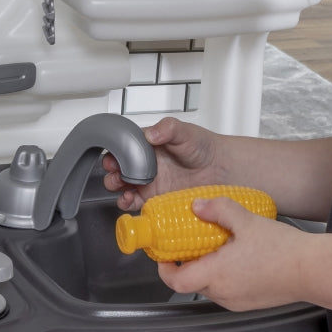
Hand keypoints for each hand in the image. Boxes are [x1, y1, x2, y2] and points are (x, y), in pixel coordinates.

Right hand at [102, 117, 221, 210]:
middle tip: (116, 172)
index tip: (112, 156)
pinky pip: (135, 203)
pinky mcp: (155, 198)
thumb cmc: (203, 146)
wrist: (220, 169)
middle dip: (112, 171)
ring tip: (122, 187)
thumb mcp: (186, 132)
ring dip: (116, 188)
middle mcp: (146, 164)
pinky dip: (128, 203)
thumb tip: (152, 133)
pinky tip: (130, 199)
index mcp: (148, 145)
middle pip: (118, 167)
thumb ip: (168, 129)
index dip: (114, 151)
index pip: (123, 146)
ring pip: (123, 186)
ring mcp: (149, 182)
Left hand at [158, 197, 308, 310]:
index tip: (164, 253)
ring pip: (210, 286)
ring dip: (208, 268)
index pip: (176, 281)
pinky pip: (228, 289)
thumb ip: (218, 210)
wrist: (312, 269)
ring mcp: (237, 301)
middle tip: (193, 241)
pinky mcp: (250, 302)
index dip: (164, 268)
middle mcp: (223, 293)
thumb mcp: (246, 220)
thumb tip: (197, 206)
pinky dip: (225, 275)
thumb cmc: (282, 249)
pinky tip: (240, 256)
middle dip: (189, 262)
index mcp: (216, 275)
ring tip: (220, 245)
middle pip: (192, 281)